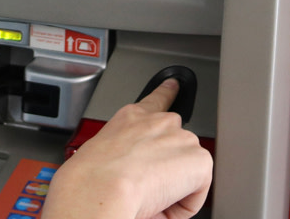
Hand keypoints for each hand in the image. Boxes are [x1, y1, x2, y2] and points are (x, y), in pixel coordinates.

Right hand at [41, 80, 211, 218]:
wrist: (100, 187)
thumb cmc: (91, 179)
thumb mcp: (102, 155)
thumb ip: (125, 153)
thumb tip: (134, 177)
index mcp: (132, 118)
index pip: (156, 99)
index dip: (167, 91)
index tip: (173, 84)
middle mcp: (159, 122)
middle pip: (177, 144)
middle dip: (167, 167)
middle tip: (144, 187)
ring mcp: (181, 139)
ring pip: (186, 171)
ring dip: (172, 187)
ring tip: (146, 195)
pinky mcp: (198, 160)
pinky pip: (197, 192)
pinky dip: (182, 205)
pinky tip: (161, 201)